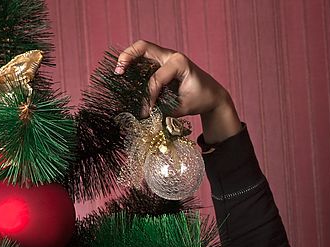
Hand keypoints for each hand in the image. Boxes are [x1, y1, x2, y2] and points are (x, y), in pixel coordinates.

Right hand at [115, 39, 241, 143]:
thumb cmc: (200, 99)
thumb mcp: (183, 108)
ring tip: (118, 72)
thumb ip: (164, 110)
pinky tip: (127, 75)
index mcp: (180, 64)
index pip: (156, 78)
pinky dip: (134, 64)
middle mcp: (172, 56)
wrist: (212, 94)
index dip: (149, 96)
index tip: (146, 111)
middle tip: (118, 72)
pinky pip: (145, 59)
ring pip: (142, 50)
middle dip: (128, 57)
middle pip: (144, 47)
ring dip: (128, 58)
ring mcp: (167, 57)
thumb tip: (144, 115)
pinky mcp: (163, 62)